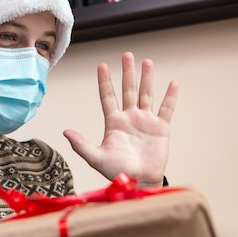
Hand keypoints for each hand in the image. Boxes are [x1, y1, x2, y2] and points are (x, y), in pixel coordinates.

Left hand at [63, 52, 178, 186]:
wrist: (138, 181)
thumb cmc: (116, 171)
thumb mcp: (95, 157)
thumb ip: (81, 144)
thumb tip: (65, 132)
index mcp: (113, 123)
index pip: (107, 97)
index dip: (105, 82)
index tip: (102, 66)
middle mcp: (129, 118)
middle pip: (127, 90)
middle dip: (127, 73)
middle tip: (126, 55)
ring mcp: (145, 121)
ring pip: (146, 94)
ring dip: (146, 78)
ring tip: (146, 61)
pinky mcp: (160, 128)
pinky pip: (166, 109)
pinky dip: (170, 96)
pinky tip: (172, 83)